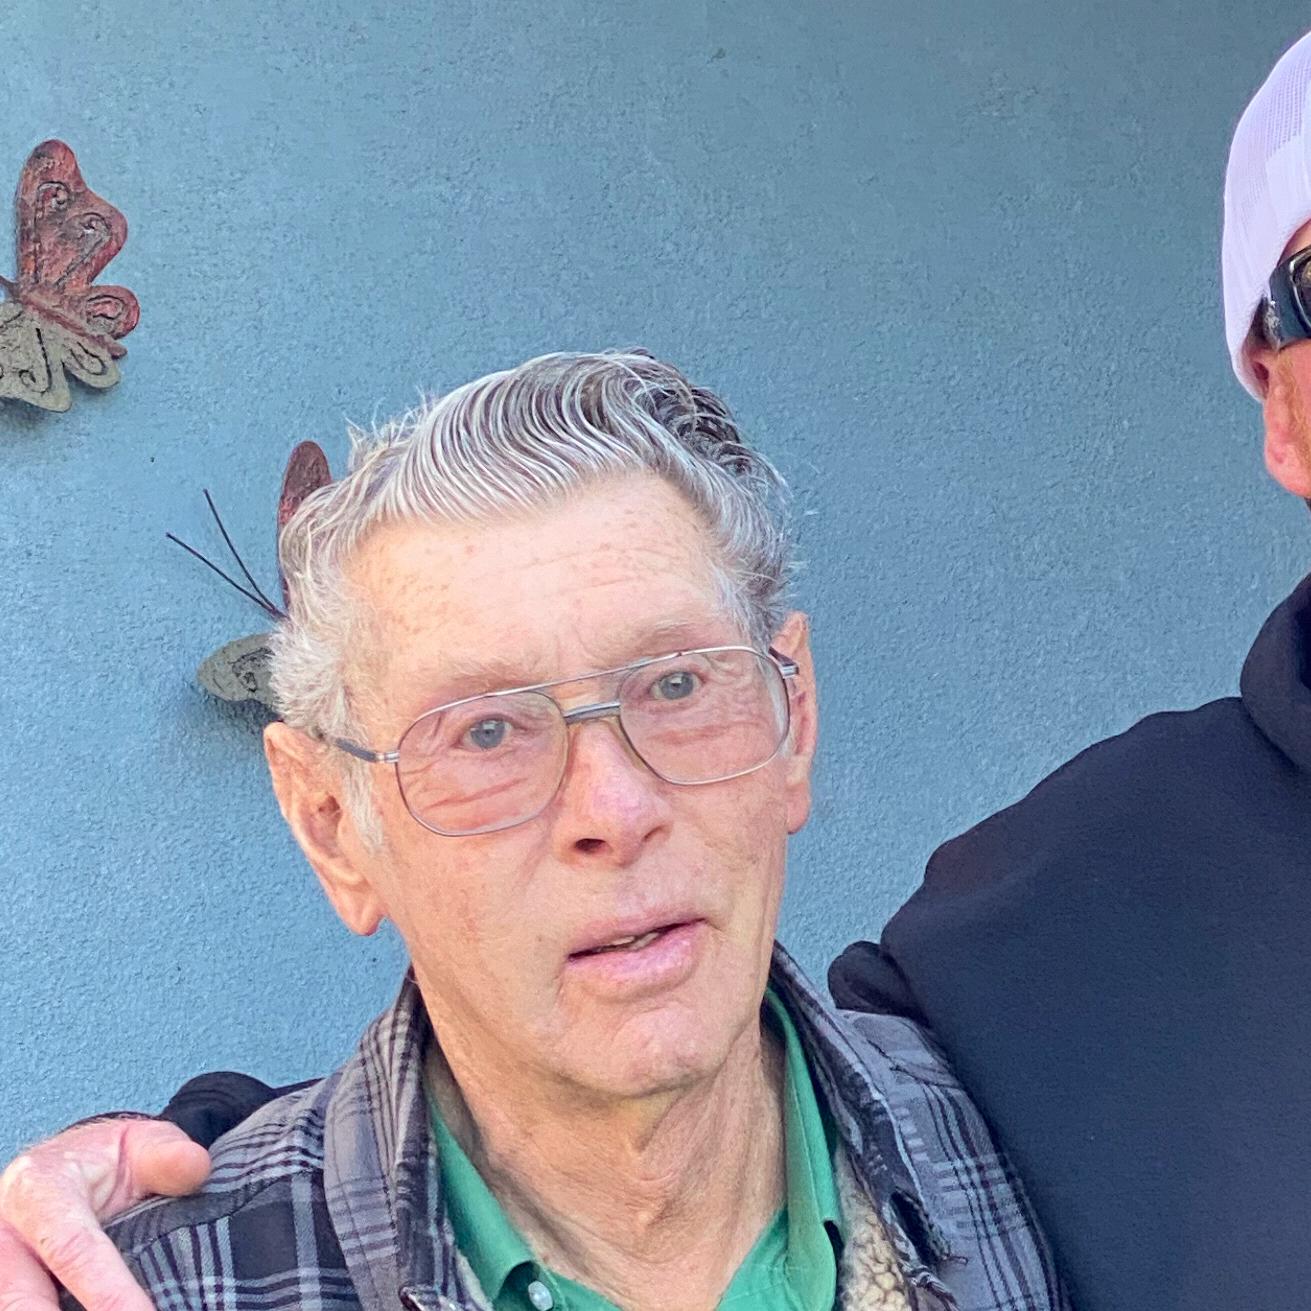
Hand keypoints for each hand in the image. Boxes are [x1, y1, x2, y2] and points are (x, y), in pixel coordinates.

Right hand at [0, 1119, 210, 1310]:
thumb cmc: (107, 1161)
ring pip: (13, 1310)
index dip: (108, 1293)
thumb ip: (166, 1155)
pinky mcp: (2, 1292)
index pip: (72, 1250)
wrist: (65, 1167)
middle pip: (23, 1303)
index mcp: (38, 1190)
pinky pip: (15, 1309)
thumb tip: (195, 1168)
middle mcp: (4, 1237)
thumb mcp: (140, 1142)